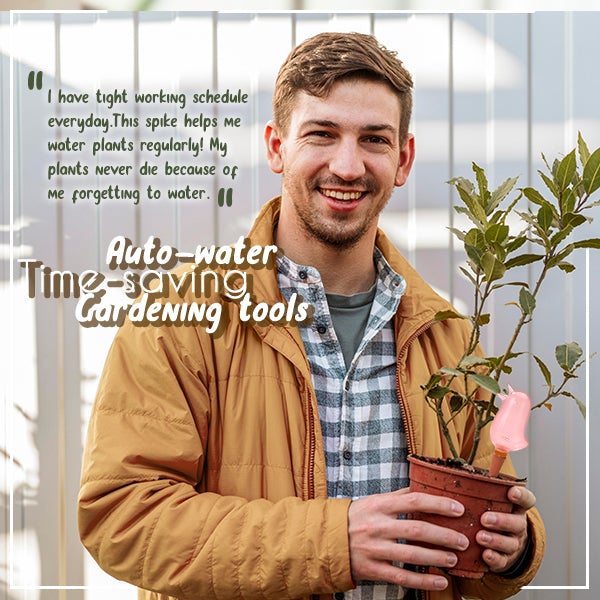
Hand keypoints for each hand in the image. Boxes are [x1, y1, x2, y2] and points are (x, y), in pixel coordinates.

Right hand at [348, 489, 468, 590]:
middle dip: (444, 535)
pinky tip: (440, 582)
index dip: (438, 504)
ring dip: (437, 557)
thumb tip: (423, 487)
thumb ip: (398, 496)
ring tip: (454, 559)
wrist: (327, 539)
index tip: (458, 508)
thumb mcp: (373, 501)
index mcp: (379, 505)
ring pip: (411, 554)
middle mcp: (377, 526)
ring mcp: (374, 548)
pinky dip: (423, 580)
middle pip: (416, 529)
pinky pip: (402, 577)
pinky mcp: (372, 569)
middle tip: (462, 539)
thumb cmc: (355, 517)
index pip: (413, 500)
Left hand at [477, 485, 535, 572]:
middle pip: (517, 523)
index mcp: (515, 508)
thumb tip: (453, 470)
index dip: (521, 496)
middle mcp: (517, 525)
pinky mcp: (505, 559)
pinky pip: (503, 560)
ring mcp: (513, 543)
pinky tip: (485, 555)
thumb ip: (478, 487)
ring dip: (495, 540)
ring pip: (509, 543)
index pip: (526, 500)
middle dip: (501, 521)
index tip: (511, 492)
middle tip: (485, 518)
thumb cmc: (488, 512)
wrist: (499, 544)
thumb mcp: (488, 499)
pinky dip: (494, 558)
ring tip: (480, 537)